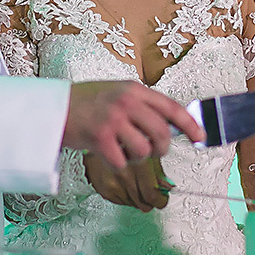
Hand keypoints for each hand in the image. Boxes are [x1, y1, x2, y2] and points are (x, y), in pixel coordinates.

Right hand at [63, 80, 203, 166]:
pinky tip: (109, 154)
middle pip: (162, 133)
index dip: (190, 124)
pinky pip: (123, 162)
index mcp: (135, 90)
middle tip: (154, 151)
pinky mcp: (100, 139)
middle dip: (162, 148)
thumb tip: (171, 126)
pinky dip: (119, 163)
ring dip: (138, 157)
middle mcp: (127, 103)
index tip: (200, 136)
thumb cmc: (87, 102)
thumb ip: (143, 106)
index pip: (171, 108)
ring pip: (144, 151)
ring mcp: (113, 120)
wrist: (54, 108)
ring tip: (124, 150)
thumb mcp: (118, 93)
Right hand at [84, 153, 172, 211]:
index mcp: (139, 163)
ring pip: (135, 204)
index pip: (153, 193)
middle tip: (153, 197)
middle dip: (151, 202)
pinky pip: (123, 203)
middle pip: (145, 202)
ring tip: (137, 186)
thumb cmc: (121, 149)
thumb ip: (159, 171)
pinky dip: (128, 198)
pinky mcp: (107, 191)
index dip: (161, 199)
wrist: (97, 150)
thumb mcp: (144, 154)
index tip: (163, 199)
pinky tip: (125, 186)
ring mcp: (114, 184)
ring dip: (139, 199)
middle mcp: (125, 174)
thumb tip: (169, 187)